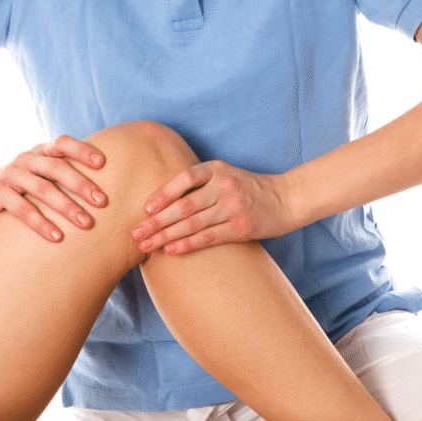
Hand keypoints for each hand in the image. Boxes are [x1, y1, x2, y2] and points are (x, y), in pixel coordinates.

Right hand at [0, 135, 106, 240]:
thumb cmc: (22, 185)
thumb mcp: (40, 173)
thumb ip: (64, 173)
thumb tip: (109, 183)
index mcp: (40, 151)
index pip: (62, 143)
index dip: (82, 150)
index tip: (103, 164)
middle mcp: (25, 159)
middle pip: (56, 167)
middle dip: (81, 185)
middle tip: (103, 202)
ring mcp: (10, 176)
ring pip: (41, 189)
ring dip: (66, 207)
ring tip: (86, 223)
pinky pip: (22, 209)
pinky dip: (41, 223)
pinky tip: (58, 237)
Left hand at [131, 160, 295, 254]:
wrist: (287, 198)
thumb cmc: (250, 189)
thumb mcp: (226, 175)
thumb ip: (201, 183)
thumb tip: (164, 199)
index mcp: (217, 170)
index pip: (184, 178)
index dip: (163, 194)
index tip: (145, 209)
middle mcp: (224, 186)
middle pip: (183, 206)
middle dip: (155, 222)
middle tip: (134, 234)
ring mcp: (233, 207)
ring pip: (192, 223)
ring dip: (165, 236)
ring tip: (145, 246)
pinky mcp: (241, 228)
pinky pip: (208, 237)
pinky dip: (187, 244)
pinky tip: (170, 251)